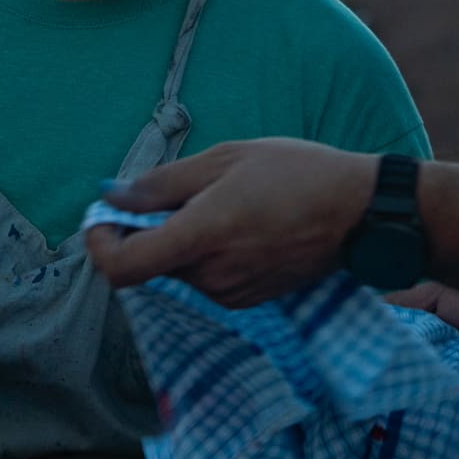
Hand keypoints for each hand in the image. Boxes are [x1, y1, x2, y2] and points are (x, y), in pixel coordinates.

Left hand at [85, 139, 376, 306]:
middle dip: (150, 229)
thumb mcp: (227, 158)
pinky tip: (243, 223)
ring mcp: (230, 293)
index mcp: (201, 237)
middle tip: (181, 190)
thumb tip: (112, 197)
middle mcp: (210, 275)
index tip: (104, 220)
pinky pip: (207, 277)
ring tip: (225, 202)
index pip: (122, 267)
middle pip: (151, 262)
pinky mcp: (248, 300)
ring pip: (180, 268)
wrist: (360, 213)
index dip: (99, 245)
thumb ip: (163, 183)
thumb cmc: (298, 173)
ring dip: (183, 239)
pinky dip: (208, 253)